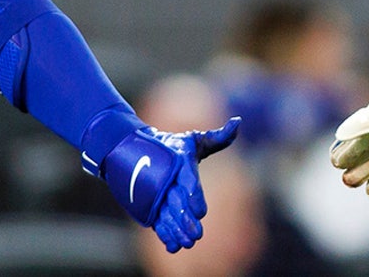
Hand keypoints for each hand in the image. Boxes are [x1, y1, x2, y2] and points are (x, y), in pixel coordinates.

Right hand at [94, 117, 240, 251]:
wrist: (130, 148)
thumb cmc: (172, 145)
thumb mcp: (195, 139)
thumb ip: (219, 136)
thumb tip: (238, 122)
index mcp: (180, 161)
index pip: (188, 180)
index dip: (193, 196)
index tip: (200, 213)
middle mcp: (166, 178)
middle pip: (175, 202)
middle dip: (184, 220)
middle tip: (196, 235)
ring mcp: (155, 192)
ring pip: (164, 214)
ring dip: (175, 230)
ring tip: (187, 243)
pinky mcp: (147, 203)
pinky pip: (156, 220)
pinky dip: (164, 233)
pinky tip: (173, 245)